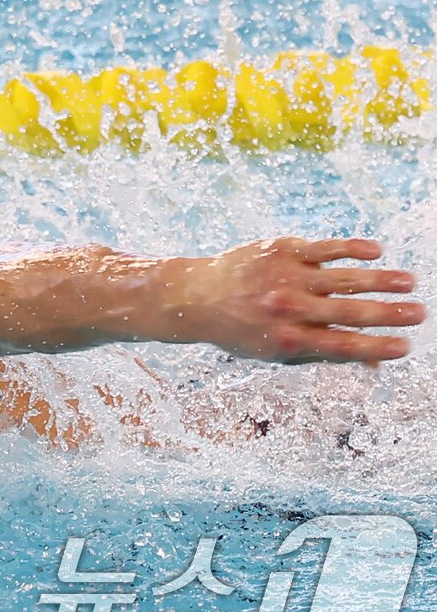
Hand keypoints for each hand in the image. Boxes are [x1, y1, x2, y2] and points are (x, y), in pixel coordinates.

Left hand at [186, 237, 423, 364]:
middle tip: (419, 313)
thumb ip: (325, 354)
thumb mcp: (277, 352)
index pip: (343, 345)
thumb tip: (375, 364)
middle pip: (349, 312)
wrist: (198, 296)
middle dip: (389, 314)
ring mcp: (285, 277)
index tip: (405, 346)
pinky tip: (375, 252)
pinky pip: (324, 248)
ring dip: (380, 280)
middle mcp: (287, 309)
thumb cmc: (244, 329)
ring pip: (343, 278)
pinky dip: (351, 249)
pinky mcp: (281, 250)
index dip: (376, 347)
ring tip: (409, 282)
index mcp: (287, 339)